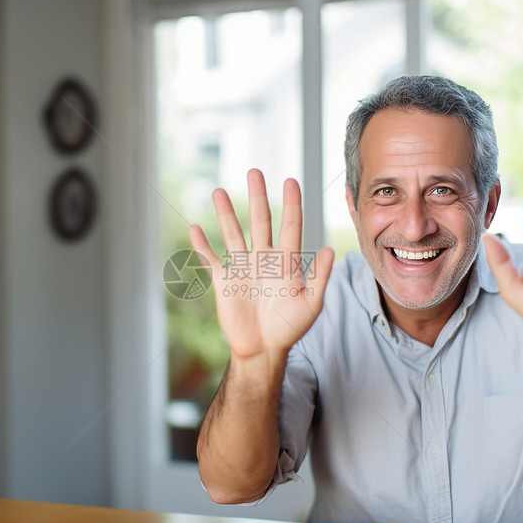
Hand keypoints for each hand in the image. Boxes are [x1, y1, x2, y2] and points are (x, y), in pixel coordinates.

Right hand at [189, 169, 333, 361]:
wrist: (263, 349)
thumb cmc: (290, 328)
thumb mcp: (311, 305)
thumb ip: (319, 278)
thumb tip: (328, 250)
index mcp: (287, 262)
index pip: (290, 226)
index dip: (291, 204)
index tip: (290, 181)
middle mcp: (264, 259)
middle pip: (260, 221)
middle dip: (257, 197)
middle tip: (254, 172)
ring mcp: (243, 268)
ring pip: (233, 234)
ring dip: (225, 214)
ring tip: (218, 191)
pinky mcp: (224, 281)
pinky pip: (211, 259)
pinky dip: (202, 246)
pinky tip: (195, 228)